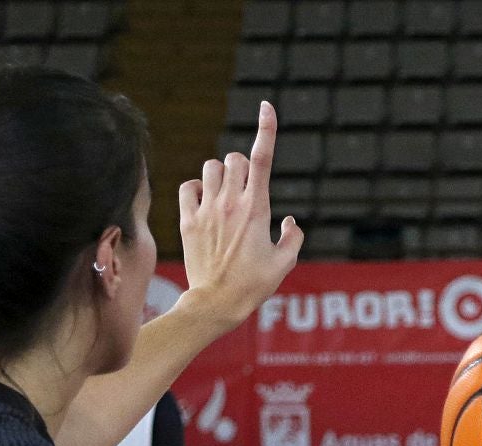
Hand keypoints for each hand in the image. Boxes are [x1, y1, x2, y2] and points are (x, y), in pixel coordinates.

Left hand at [177, 101, 304, 329]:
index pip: (263, 157)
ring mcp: (207, 210)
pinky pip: (188, 186)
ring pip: (211, 167)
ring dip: (220, 174)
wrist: (216, 303)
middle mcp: (230, 203)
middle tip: (246, 188)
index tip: (267, 106)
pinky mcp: (188, 220)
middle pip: (235, 158)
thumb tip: (289, 221)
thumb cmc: (253, 286)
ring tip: (224, 194)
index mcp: (257, 209)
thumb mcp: (284, 264)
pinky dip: (196, 187)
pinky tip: (203, 200)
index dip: (266, 128)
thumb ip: (293, 237)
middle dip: (242, 165)